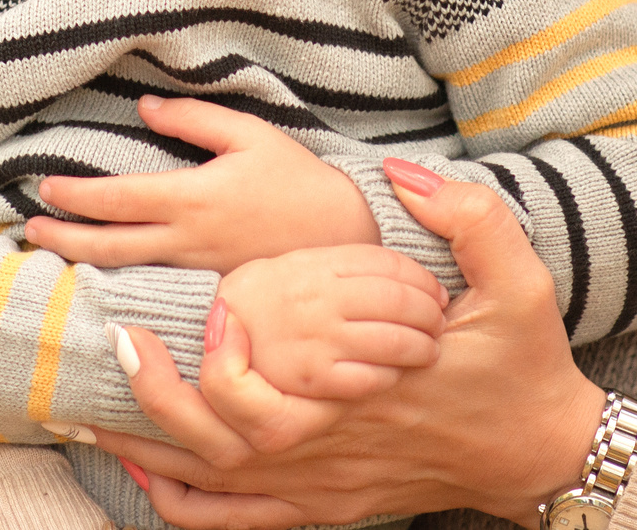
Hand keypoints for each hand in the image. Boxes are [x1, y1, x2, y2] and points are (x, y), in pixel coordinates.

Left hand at [26, 95, 379, 270]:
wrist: (345, 236)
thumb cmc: (297, 180)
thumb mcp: (249, 135)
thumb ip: (193, 120)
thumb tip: (143, 109)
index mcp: (192, 199)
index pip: (116, 199)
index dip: (74, 196)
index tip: (44, 188)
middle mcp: (187, 242)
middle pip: (107, 247)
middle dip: (62, 240)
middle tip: (27, 233)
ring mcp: (197, 273)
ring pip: (126, 274)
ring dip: (83, 265)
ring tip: (51, 256)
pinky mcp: (209, 291)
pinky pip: (154, 289)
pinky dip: (119, 283)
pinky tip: (101, 279)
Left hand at [87, 162, 607, 527]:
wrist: (542, 452)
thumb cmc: (522, 365)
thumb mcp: (518, 283)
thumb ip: (468, 218)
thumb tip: (405, 171)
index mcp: (359, 394)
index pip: (258, 396)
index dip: (219, 357)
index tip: (213, 303)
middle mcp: (328, 448)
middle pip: (212, 446)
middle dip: (152, 398)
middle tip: (119, 340)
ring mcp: (322, 487)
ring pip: (211, 487)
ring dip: (145, 451)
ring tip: (90, 412)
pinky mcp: (325, 508)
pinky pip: (234, 522)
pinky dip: (181, 503)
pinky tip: (145, 472)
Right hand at [216, 247, 448, 399]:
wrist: (196, 336)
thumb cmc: (255, 302)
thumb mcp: (291, 264)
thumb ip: (337, 262)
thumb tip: (392, 257)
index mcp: (316, 262)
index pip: (389, 263)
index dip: (421, 276)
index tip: (434, 288)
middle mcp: (317, 296)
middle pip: (398, 298)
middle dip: (430, 309)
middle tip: (440, 318)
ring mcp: (315, 338)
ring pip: (393, 339)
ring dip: (421, 345)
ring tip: (429, 347)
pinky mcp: (310, 379)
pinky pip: (370, 377)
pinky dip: (391, 374)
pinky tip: (395, 373)